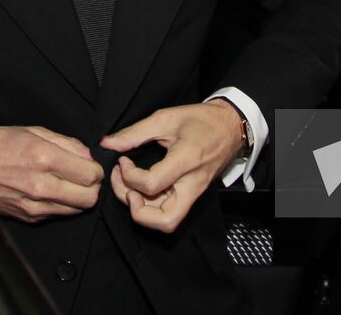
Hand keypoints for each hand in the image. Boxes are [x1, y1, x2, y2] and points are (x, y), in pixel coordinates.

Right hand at [0, 125, 102, 222]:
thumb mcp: (34, 131)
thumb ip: (67, 144)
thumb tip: (88, 156)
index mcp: (44, 159)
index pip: (91, 175)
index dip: (96, 170)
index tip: (91, 165)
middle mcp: (41, 186)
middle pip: (89, 199)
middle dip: (92, 187)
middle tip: (84, 176)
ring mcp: (33, 206)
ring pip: (75, 211)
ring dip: (78, 198)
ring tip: (67, 183)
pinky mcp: (26, 217)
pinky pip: (56, 215)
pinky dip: (60, 205)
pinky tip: (51, 191)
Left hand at [100, 101, 246, 232]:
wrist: (231, 126)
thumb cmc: (202, 120)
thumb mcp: (166, 118)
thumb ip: (135, 132)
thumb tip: (108, 144)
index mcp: (186, 160)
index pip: (152, 185)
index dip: (129, 176)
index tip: (123, 161)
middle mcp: (192, 184)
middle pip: (165, 220)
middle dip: (136, 210)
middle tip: (125, 187)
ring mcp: (195, 193)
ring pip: (168, 221)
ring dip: (143, 211)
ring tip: (130, 189)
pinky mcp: (193, 195)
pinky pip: (171, 212)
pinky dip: (152, 207)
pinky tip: (142, 189)